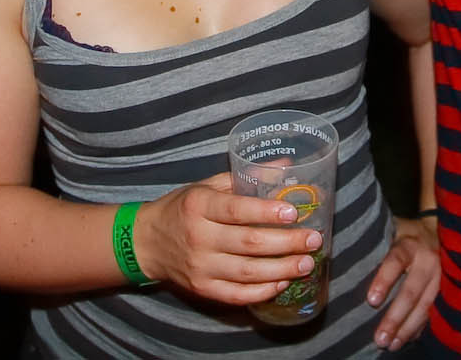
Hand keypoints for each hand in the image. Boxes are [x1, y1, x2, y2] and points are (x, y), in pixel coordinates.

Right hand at [131, 172, 321, 304]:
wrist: (147, 242)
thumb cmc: (183, 208)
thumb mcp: (207, 186)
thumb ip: (245, 178)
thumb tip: (286, 166)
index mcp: (199, 206)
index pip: (237, 210)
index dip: (267, 212)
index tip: (294, 212)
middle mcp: (199, 237)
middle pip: (249, 243)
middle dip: (287, 243)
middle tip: (313, 240)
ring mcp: (200, 267)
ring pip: (247, 272)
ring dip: (282, 269)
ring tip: (306, 263)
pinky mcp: (202, 288)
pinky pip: (237, 294)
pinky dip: (263, 290)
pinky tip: (282, 282)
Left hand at [367, 215, 439, 351]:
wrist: (435, 231)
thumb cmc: (402, 234)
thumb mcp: (390, 229)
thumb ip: (374, 242)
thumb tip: (341, 259)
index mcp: (409, 244)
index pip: (396, 261)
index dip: (384, 280)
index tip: (372, 301)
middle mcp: (427, 260)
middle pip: (411, 291)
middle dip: (395, 317)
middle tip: (380, 338)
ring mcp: (440, 276)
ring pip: (424, 306)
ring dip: (407, 328)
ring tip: (391, 345)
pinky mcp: (445, 289)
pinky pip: (432, 312)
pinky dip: (419, 328)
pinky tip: (406, 340)